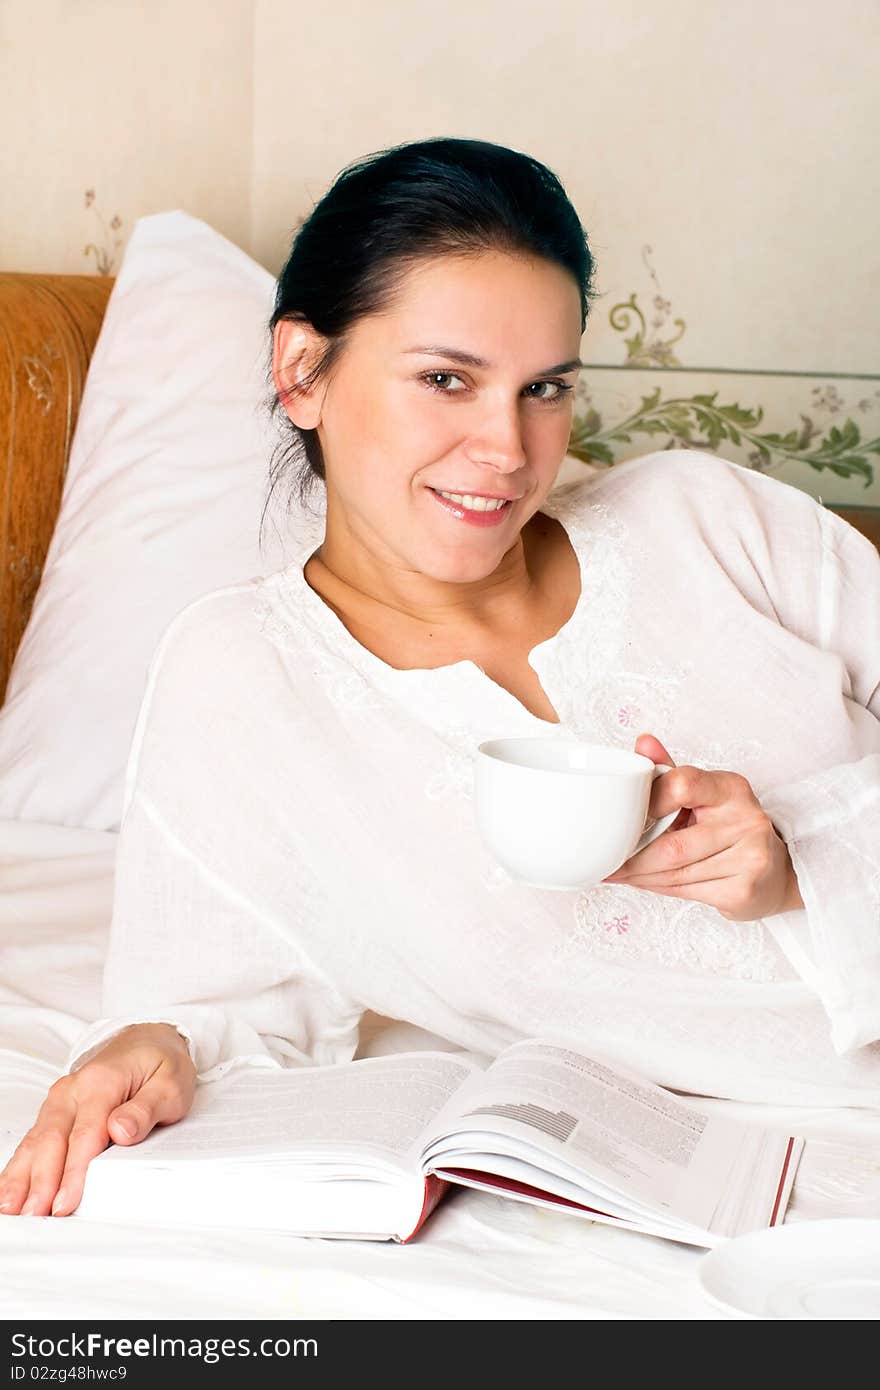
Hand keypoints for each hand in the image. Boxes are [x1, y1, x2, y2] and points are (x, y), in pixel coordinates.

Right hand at [0, 1022, 196, 1217]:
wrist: (147, 1041)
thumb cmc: (160, 1064)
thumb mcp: (171, 1084)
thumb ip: (146, 1109)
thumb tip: (121, 1130)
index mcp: (102, 1082)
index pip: (85, 1134)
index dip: (73, 1172)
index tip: (65, 1202)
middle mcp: (73, 1090)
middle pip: (51, 1141)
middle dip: (40, 1181)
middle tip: (34, 1215)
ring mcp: (60, 1102)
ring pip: (35, 1142)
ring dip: (21, 1177)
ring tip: (10, 1210)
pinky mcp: (55, 1112)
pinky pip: (33, 1141)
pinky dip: (19, 1168)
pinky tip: (10, 1192)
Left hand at [601, 734, 804, 921]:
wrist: (774, 870)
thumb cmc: (727, 826)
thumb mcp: (703, 794)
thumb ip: (670, 770)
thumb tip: (643, 742)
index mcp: (731, 788)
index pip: (681, 785)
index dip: (648, 804)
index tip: (625, 818)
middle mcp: (746, 820)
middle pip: (672, 845)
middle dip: (633, 857)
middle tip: (607, 861)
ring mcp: (749, 857)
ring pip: (675, 872)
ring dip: (639, 876)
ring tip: (620, 873)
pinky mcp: (743, 891)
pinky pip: (686, 891)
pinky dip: (658, 888)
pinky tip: (646, 883)